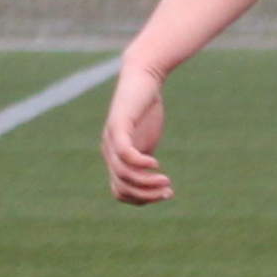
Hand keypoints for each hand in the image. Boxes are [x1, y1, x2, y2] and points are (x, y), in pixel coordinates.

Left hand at [100, 62, 171, 205]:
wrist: (142, 77)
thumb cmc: (145, 108)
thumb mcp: (146, 138)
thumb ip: (145, 158)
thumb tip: (156, 182)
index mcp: (114, 158)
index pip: (120, 192)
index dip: (142, 200)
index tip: (165, 194)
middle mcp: (108, 151)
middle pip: (121, 187)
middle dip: (146, 196)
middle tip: (167, 191)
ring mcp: (111, 138)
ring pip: (123, 174)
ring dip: (146, 183)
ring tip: (165, 181)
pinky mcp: (118, 125)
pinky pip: (124, 153)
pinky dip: (139, 164)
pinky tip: (155, 164)